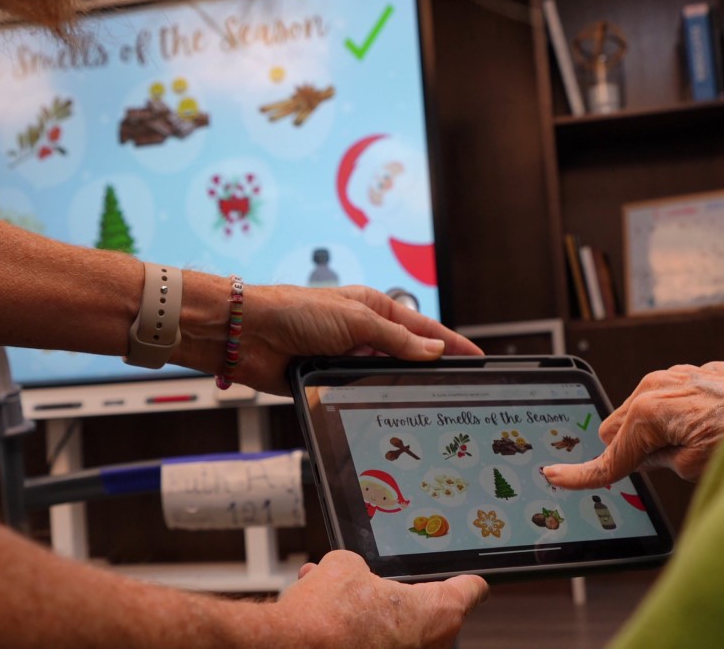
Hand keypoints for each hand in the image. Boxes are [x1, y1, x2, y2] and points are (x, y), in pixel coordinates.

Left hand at [179, 276, 483, 395]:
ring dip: (399, 388)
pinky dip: (371, 401)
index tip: (477, 358)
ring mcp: (345, 359)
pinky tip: (388, 414)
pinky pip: (358, 394)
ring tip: (430, 408)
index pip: (423, 328)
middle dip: (430, 371)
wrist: (246, 334)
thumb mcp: (355, 320)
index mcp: (373, 309)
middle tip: (460, 392)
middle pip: (407, 356)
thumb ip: (396, 339)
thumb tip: (434, 349)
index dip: (451, 344)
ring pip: (384, 378)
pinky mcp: (327, 382)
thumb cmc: (294, 311)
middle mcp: (362, 334)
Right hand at [277, 551, 487, 647]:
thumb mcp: (344, 565)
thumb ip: (360, 567)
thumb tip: (352, 573)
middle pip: (428, 614)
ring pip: (396, 633)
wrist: (293, 647)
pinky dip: (356, 634)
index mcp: (438, 611)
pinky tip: (328, 618)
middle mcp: (429, 645)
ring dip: (372, 617)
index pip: (471, 591)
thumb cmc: (328, 613)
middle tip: (376, 587)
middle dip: (400, 600)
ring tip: (335, 598)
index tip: (473, 581)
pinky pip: (375, 645)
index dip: (469, 580)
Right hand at [543, 362, 723, 488]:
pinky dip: (675, 415)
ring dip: (652, 430)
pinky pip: (668, 396)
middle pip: (615, 428)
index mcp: (649, 412)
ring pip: (640, 410)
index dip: (581, 474)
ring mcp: (676, 374)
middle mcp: (656, 386)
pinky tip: (706, 426)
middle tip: (663, 465)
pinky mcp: (696, 372)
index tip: (556, 477)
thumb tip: (646, 459)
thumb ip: (658, 462)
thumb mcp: (693, 467)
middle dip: (628, 449)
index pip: (608, 454)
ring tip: (693, 444)